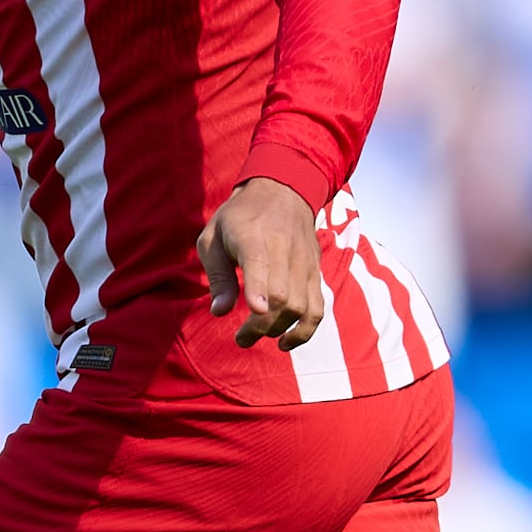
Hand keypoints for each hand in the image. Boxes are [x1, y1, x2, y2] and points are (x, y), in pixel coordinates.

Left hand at [196, 176, 325, 349]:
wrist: (282, 190)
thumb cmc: (239, 218)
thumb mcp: (213, 237)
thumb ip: (217, 276)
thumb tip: (219, 313)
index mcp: (252, 237)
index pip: (260, 265)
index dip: (259, 291)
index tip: (255, 311)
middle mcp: (284, 250)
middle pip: (282, 297)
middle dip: (261, 326)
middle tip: (241, 338)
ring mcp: (304, 263)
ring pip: (301, 306)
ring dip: (280, 330)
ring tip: (258, 336)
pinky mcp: (315, 273)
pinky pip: (318, 308)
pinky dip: (305, 330)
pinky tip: (285, 341)